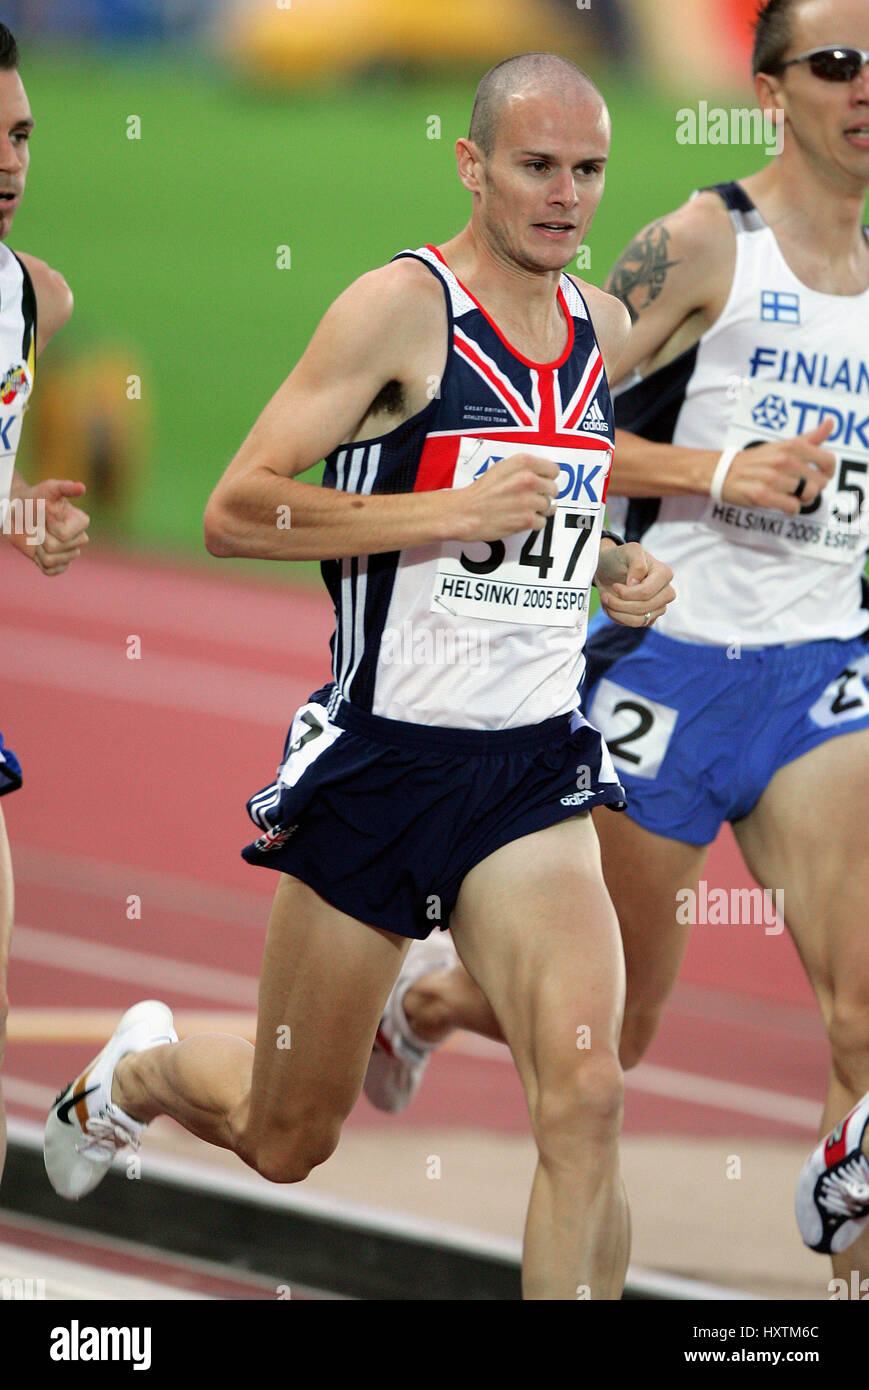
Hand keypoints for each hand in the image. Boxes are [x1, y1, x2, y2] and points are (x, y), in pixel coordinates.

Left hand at [6, 478, 88, 574]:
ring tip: (38, 537)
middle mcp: (79, 539)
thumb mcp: (48, 489)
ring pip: (51, 560)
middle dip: (42, 537)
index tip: (46, 516)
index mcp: (81, 522)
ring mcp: (70, 554)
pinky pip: (50, 571)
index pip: (64, 535)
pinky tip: (39, 550)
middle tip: (39, 526)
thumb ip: (64, 487)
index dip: (49, 526)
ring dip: (38, 548)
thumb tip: (82, 487)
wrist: (19, 513)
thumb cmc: (34, 499)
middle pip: (56, 548)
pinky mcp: (60, 565)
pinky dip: (39, 561)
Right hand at [458, 452, 558, 542]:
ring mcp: (529, 500)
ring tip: (523, 510)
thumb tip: (543, 475)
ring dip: (538, 510)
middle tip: (529, 499)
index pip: (554, 469)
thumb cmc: (480, 491)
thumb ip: (524, 469)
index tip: (541, 484)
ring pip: (549, 506)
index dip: (547, 478)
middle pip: (553, 489)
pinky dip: (533, 523)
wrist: (465, 512)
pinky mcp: (527, 519)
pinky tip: (520, 519)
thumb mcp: (501, 467)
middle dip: (544, 495)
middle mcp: (528, 479)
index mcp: (523, 462)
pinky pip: (542, 522)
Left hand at [596, 541, 673, 626]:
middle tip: (605, 595)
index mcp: (664, 574)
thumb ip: (636, 563)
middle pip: (644, 608)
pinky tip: (611, 606)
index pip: (646, 593)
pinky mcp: (648, 617)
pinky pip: (634, 624)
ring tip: (606, 600)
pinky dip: (618, 617)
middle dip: (620, 604)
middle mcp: (666, 592)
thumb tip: (636, 583)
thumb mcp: (628, 551)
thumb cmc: (619, 557)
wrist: (609, 568)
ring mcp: (658, 607)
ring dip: (617, 612)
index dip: (627, 593)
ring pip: (639, 620)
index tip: (614, 585)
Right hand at [721, 420, 835, 513]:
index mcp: (792, 446)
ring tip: (790, 495)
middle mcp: (785, 460)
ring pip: (808, 496)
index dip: (828, 472)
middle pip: (820, 482)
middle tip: (799, 487)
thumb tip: (831, 422)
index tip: (819, 475)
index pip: (828, 460)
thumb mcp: (783, 444)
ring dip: (801, 499)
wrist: (723, 472)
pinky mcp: (763, 495)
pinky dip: (790, 508)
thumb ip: (810, 437)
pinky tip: (781, 503)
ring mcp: (773, 478)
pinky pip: (793, 507)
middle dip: (813, 488)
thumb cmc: (757, 460)